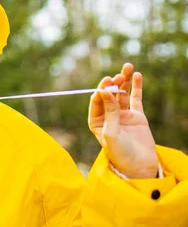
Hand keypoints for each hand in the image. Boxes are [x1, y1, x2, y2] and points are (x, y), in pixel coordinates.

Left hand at [88, 63, 157, 178]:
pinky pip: (135, 98)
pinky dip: (136, 87)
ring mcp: (123, 114)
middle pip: (109, 94)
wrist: (139, 167)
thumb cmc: (120, 153)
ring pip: (122, 93)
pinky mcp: (137, 116)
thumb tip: (104, 91)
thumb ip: (110, 112)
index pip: (97, 101)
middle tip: (117, 75)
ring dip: (124, 81)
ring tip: (127, 67)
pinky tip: (136, 75)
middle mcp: (108, 115)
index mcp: (96, 120)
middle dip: (113, 83)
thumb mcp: (112, 133)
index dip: (101, 90)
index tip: (106, 83)